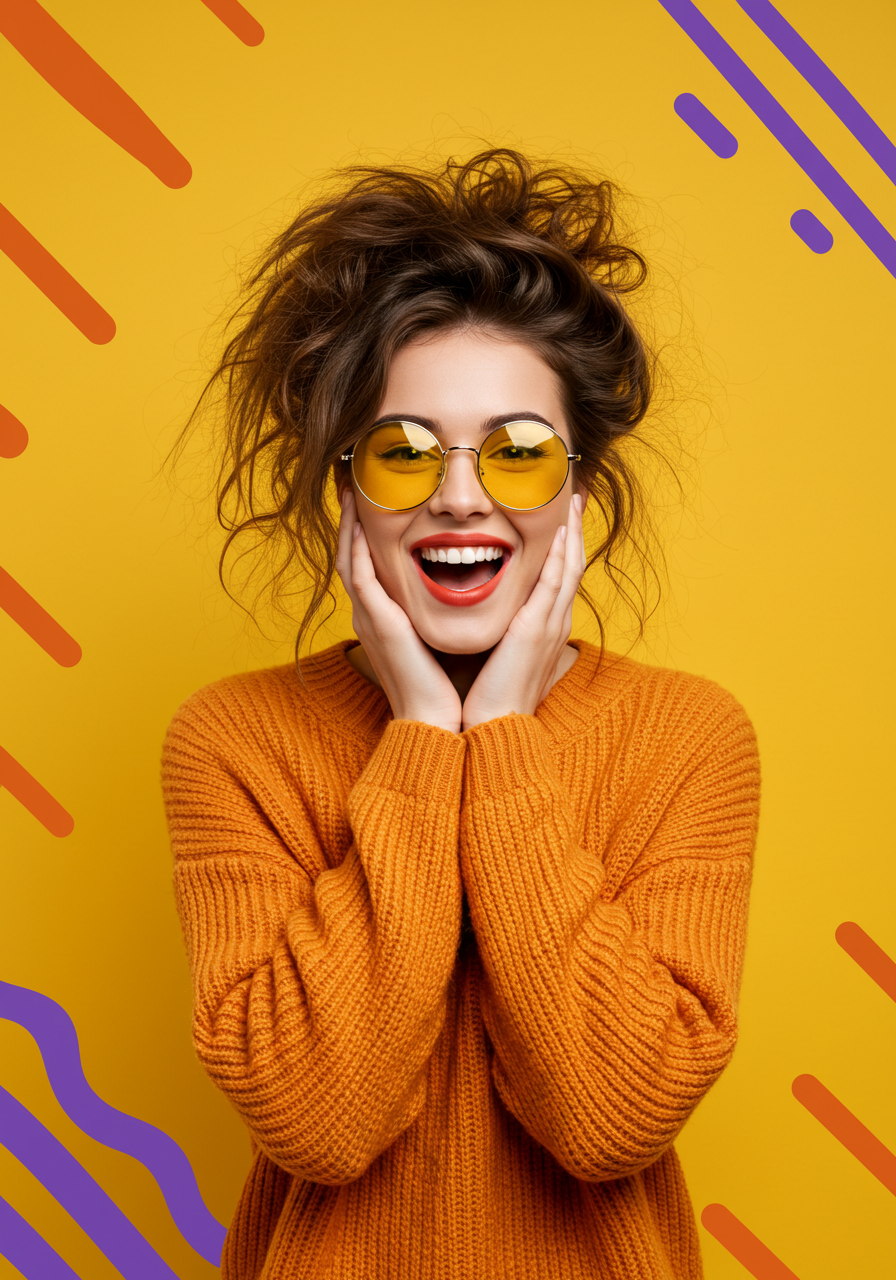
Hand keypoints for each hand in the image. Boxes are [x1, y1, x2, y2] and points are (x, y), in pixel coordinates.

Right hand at [336, 489, 463, 733]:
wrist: (438, 721)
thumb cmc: (447, 686)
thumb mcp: (441, 639)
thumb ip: (442, 615)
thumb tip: (467, 591)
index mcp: (385, 618)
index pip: (369, 565)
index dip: (367, 534)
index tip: (377, 504)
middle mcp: (371, 614)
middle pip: (351, 556)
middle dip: (351, 521)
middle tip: (353, 487)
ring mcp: (370, 617)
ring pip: (347, 559)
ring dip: (347, 524)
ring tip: (351, 492)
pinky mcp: (377, 621)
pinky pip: (358, 575)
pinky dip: (353, 545)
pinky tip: (357, 521)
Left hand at [461, 494, 586, 730]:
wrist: (493, 728)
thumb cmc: (490, 699)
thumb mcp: (498, 658)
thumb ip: (499, 634)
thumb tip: (488, 619)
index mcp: (545, 630)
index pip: (560, 578)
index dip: (563, 547)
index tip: (561, 519)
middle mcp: (555, 624)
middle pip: (573, 565)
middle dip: (575, 530)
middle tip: (574, 496)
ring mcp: (551, 625)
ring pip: (571, 566)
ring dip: (573, 531)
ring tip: (572, 499)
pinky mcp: (537, 628)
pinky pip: (556, 580)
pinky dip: (561, 552)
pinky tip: (561, 528)